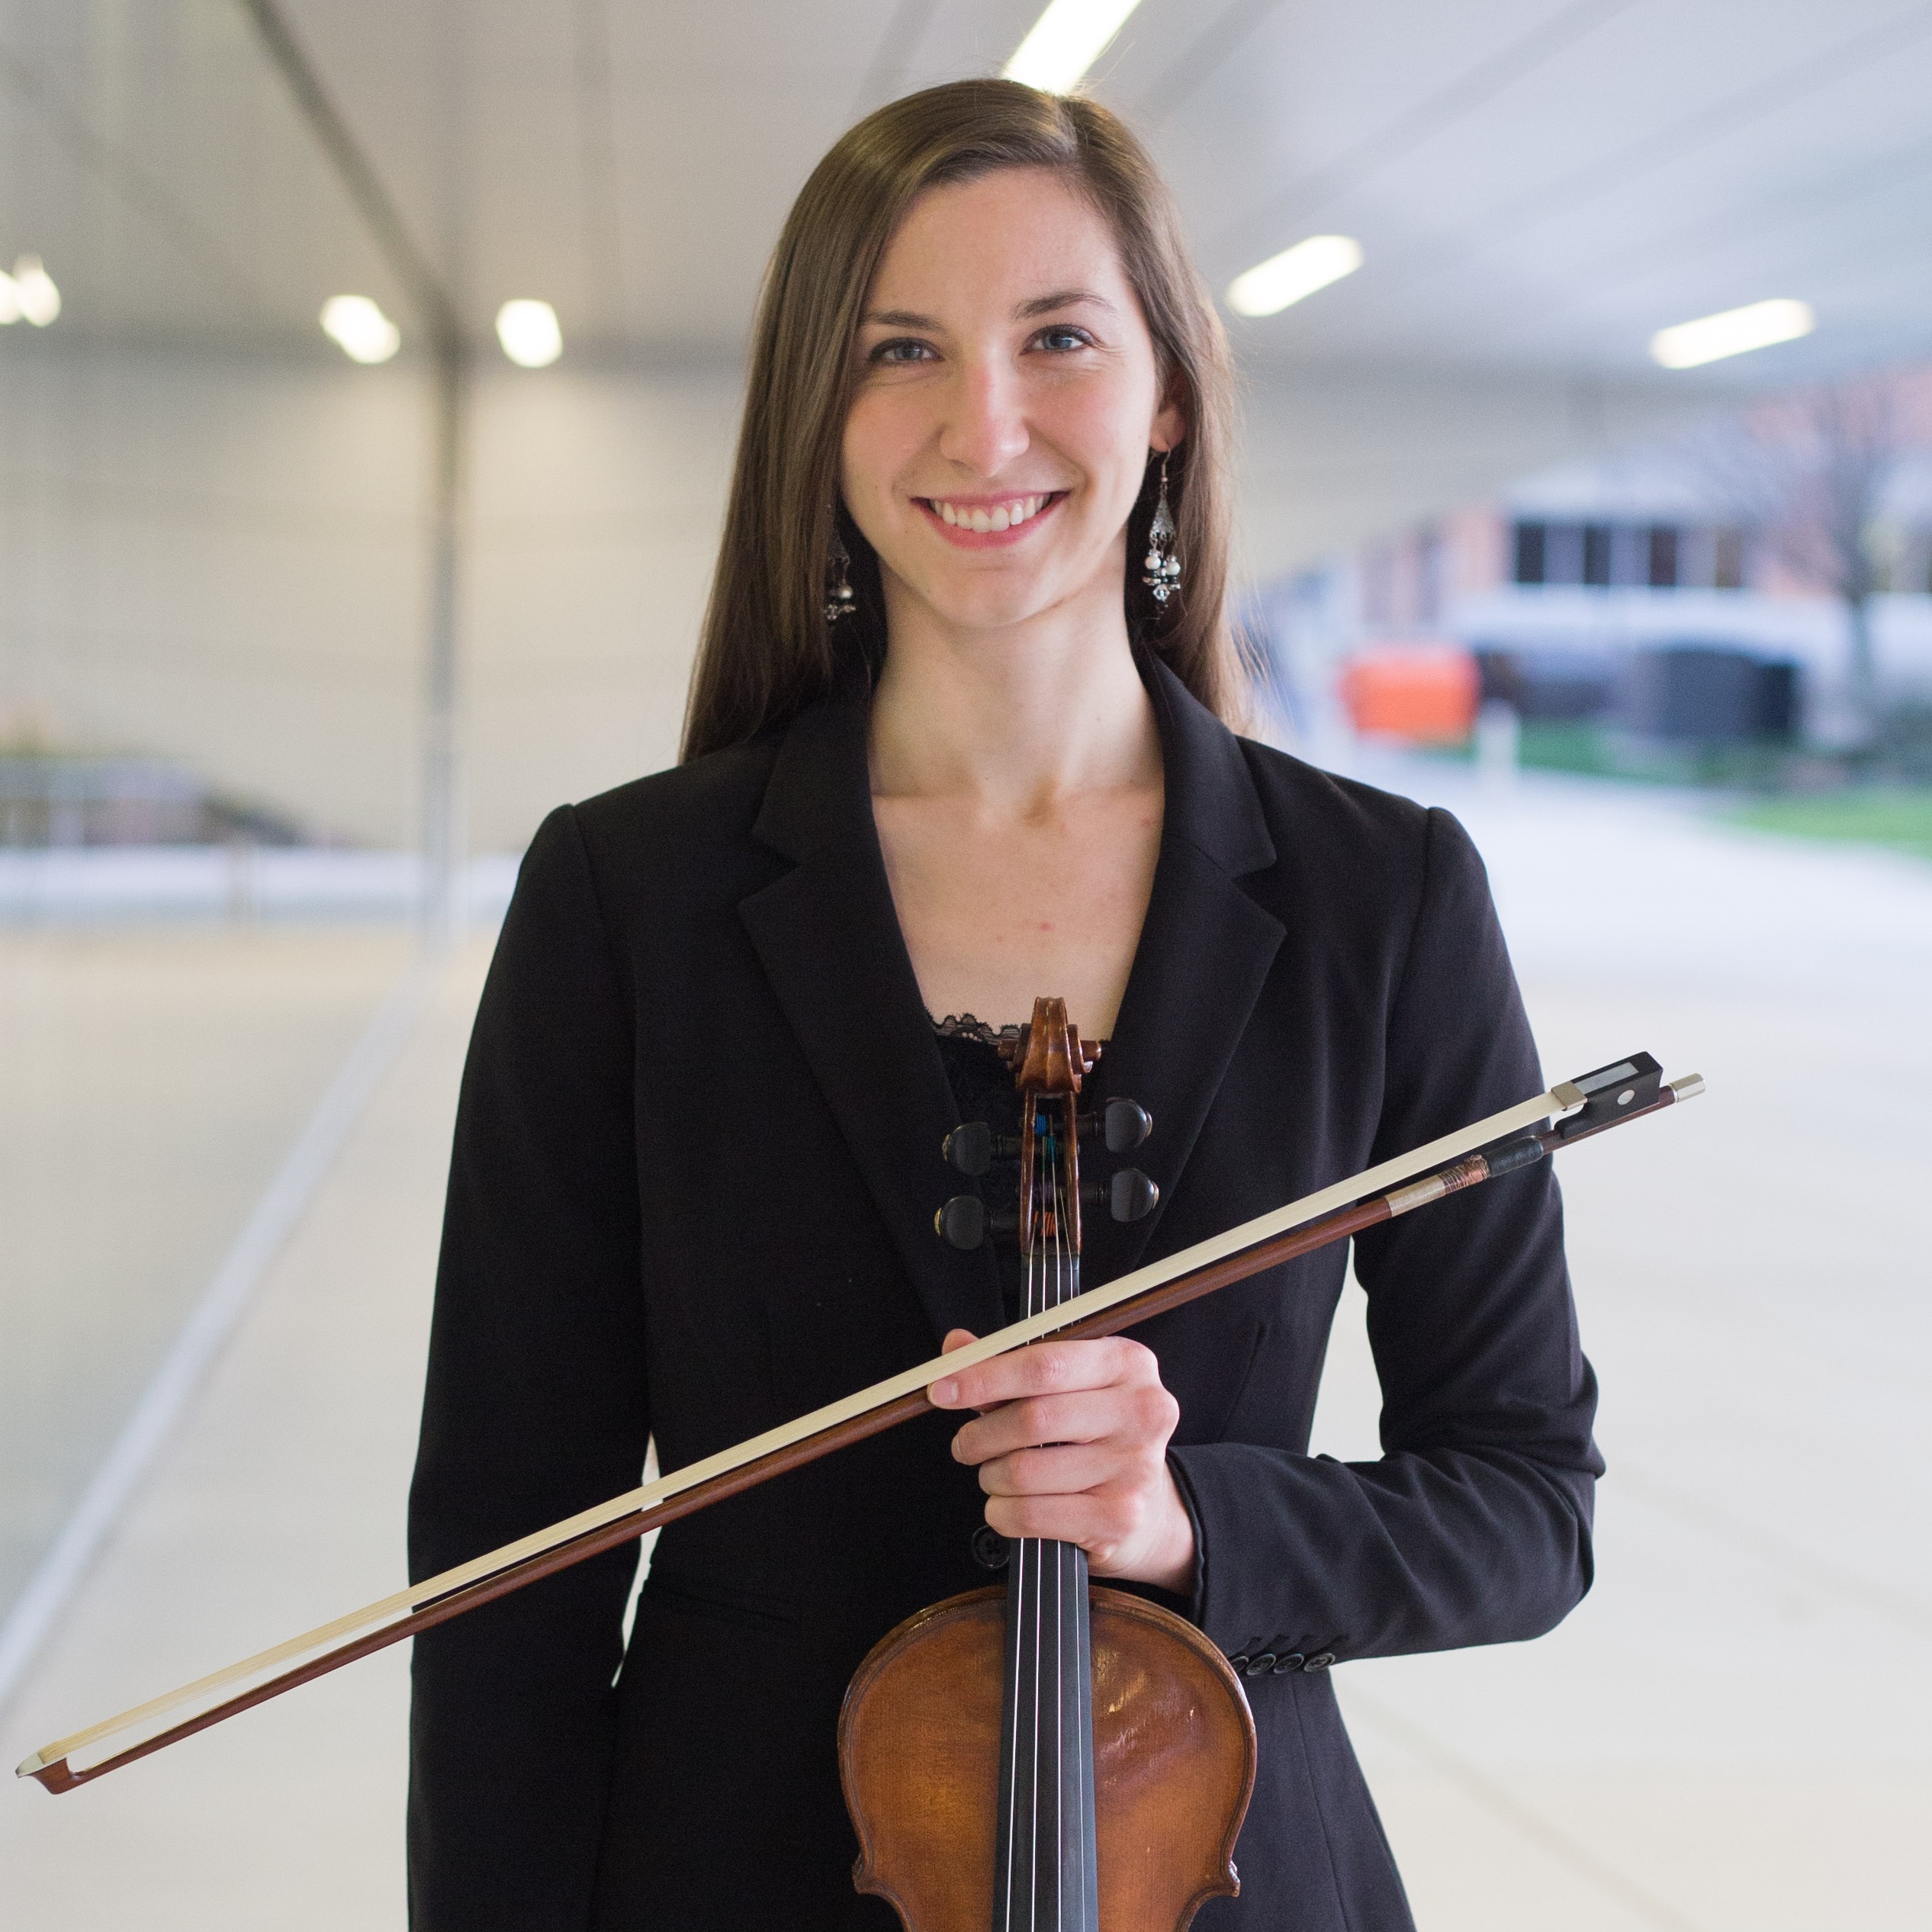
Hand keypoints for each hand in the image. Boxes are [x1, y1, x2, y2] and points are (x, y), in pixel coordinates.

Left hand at [929, 1330, 1196, 1594]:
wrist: (1150, 1508)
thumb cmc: (1095, 1435)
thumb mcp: (1063, 1386)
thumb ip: (1009, 1364)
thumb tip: (956, 1348)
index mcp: (1127, 1363)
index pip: (1044, 1364)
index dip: (984, 1377)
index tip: (942, 1389)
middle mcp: (1141, 1410)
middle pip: (1032, 1418)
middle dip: (981, 1434)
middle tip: (965, 1444)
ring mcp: (1135, 1466)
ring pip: (1025, 1471)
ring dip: (991, 1476)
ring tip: (995, 1474)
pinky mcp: (1120, 1516)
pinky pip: (1032, 1515)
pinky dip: (1002, 1512)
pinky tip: (1008, 1505)